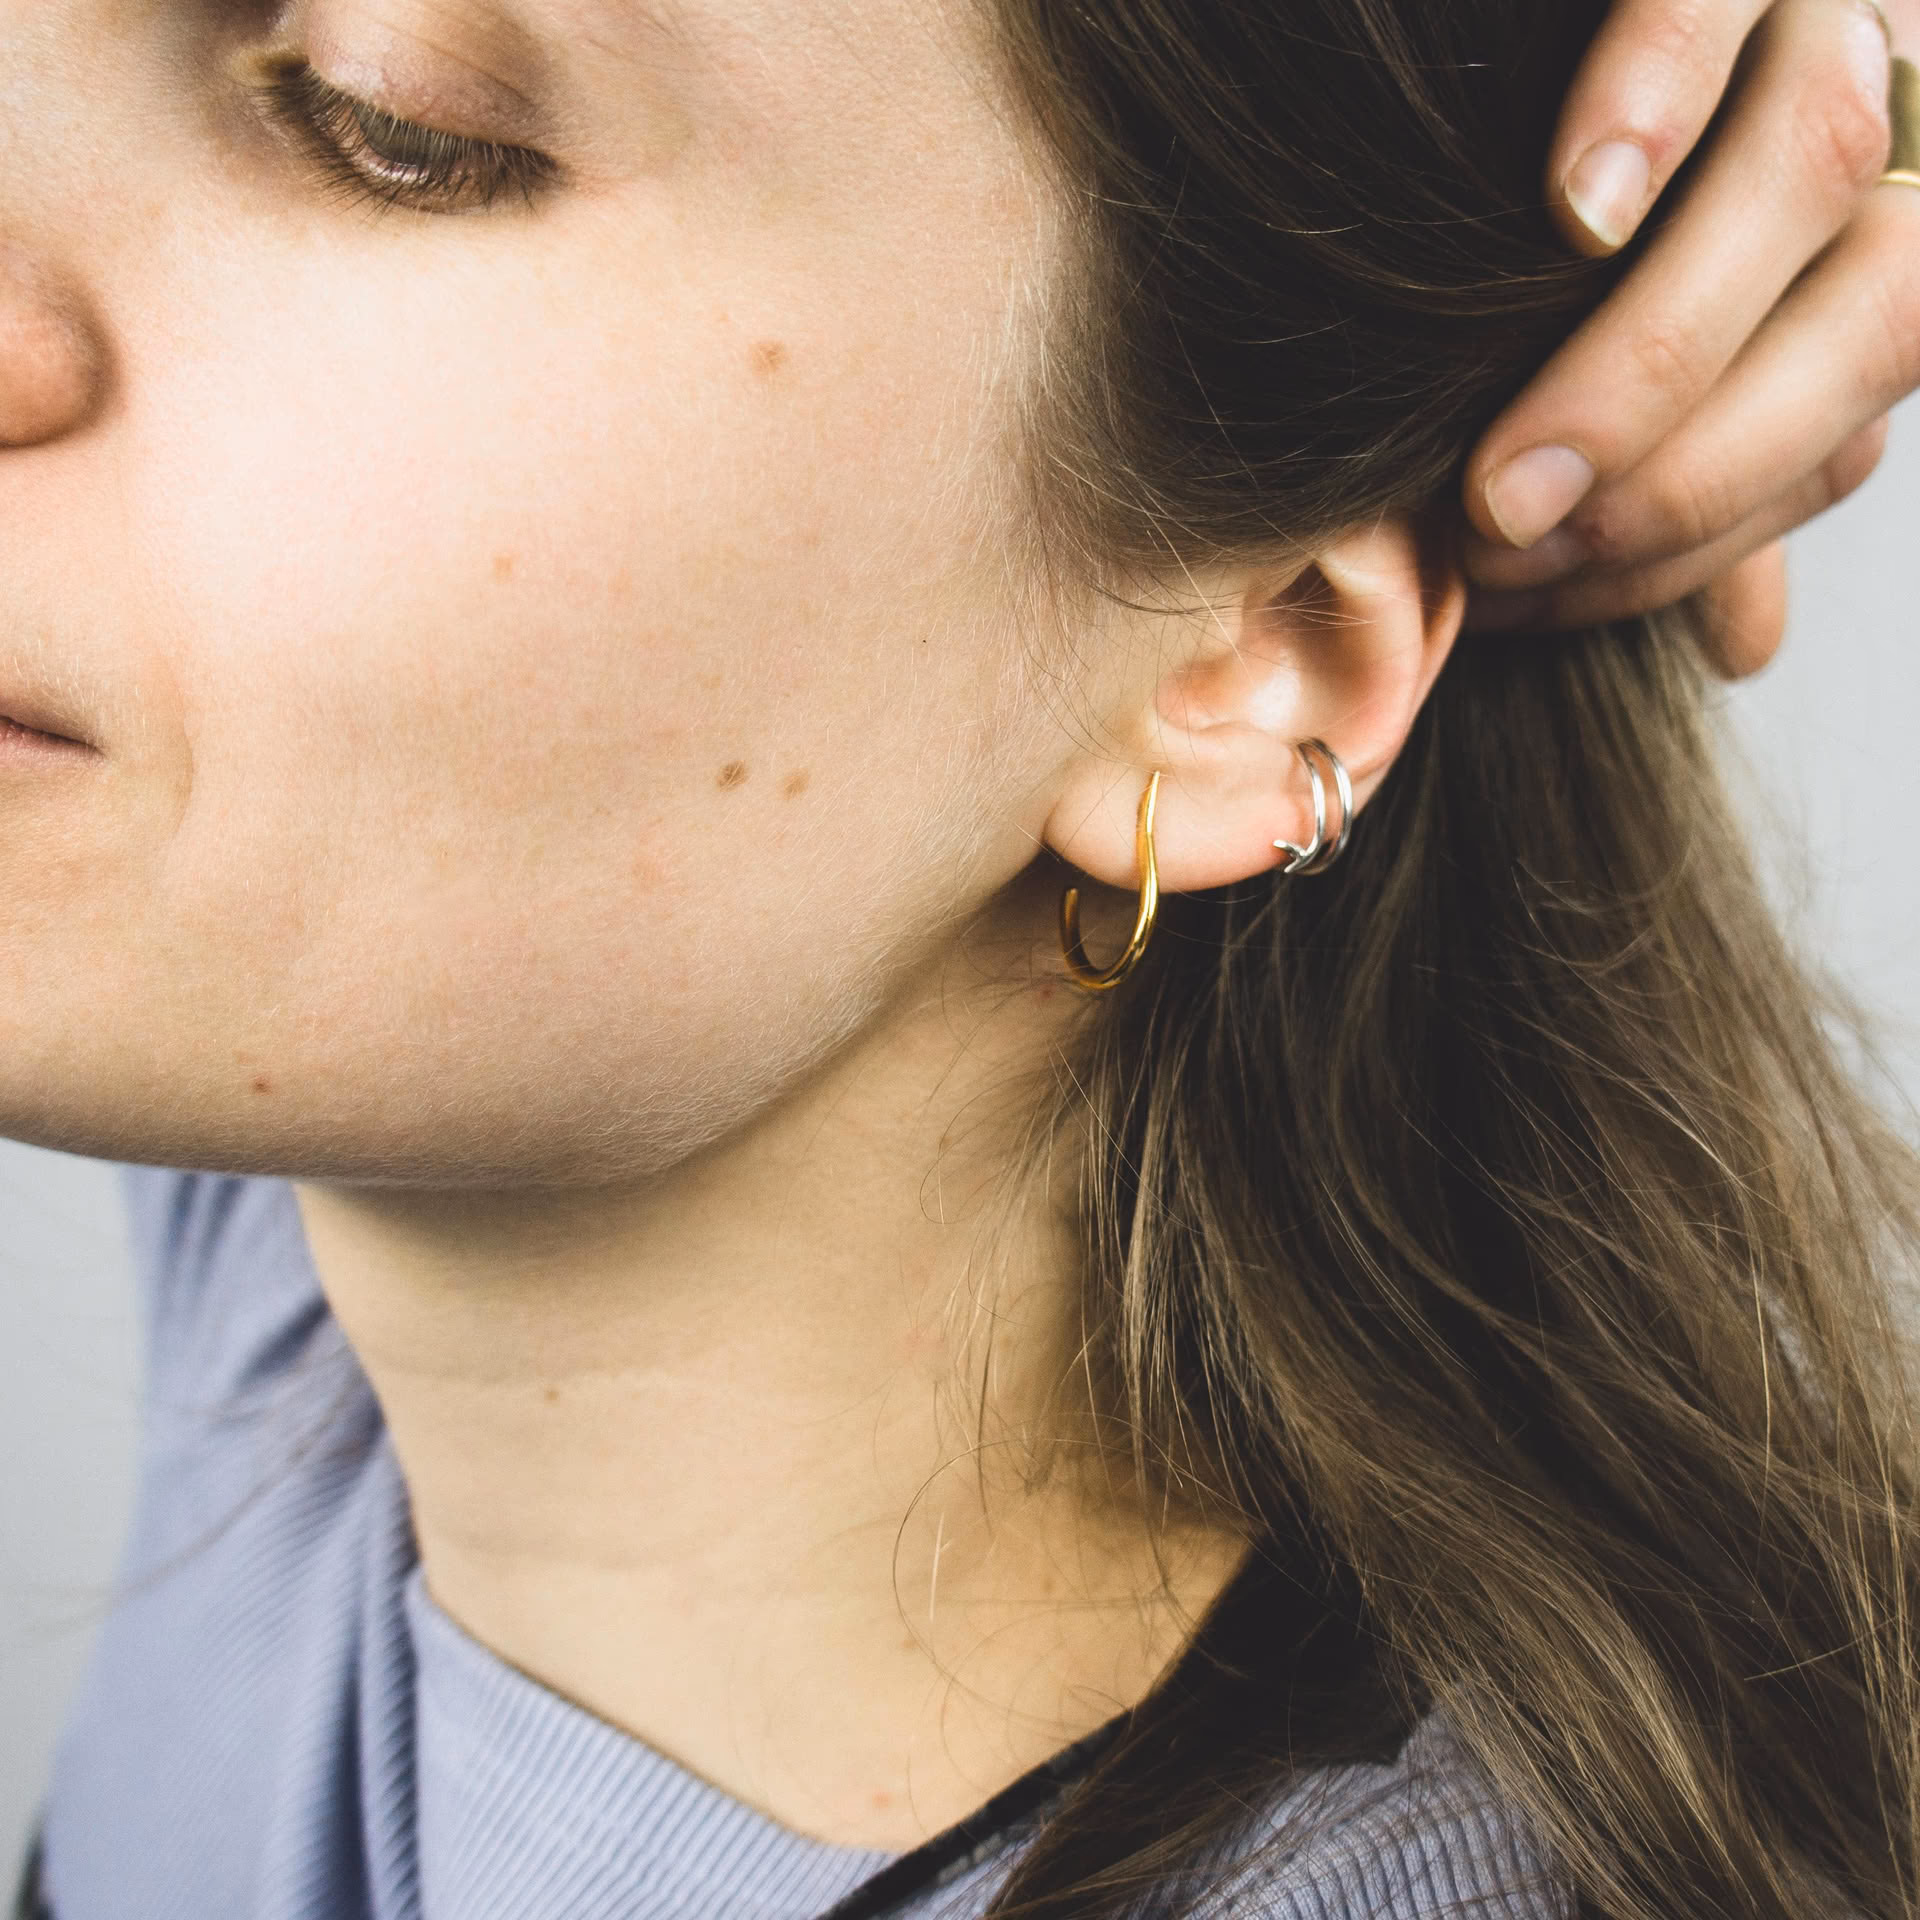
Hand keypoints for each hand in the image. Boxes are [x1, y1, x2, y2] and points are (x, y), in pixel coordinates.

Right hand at [1462, 0, 1919, 675]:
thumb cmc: (1692, 185)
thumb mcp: (1732, 345)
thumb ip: (1732, 473)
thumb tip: (1745, 645)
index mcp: (1901, 274)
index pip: (1834, 444)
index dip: (1674, 551)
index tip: (1519, 600)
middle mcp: (1917, 152)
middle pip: (1862, 326)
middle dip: (1669, 478)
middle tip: (1498, 547)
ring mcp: (1849, 10)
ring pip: (1809, 177)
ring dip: (1648, 355)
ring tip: (1505, 469)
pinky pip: (1713, 0)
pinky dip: (1654, 104)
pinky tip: (1571, 206)